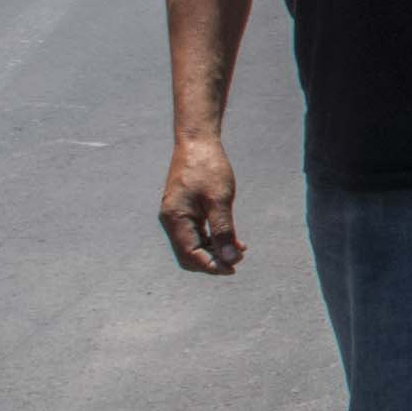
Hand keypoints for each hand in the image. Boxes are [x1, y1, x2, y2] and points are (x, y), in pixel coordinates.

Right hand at [160, 135, 244, 273]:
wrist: (197, 142)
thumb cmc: (208, 168)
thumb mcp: (220, 200)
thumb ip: (224, 230)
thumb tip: (230, 259)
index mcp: (176, 218)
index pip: (190, 255)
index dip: (211, 265)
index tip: (233, 268)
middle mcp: (171, 220)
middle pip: (189, 255)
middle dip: (212, 261)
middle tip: (237, 260)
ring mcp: (176, 216)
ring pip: (193, 245)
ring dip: (215, 251)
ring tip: (239, 250)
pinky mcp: (183, 211)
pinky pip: (196, 233)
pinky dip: (212, 239)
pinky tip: (233, 240)